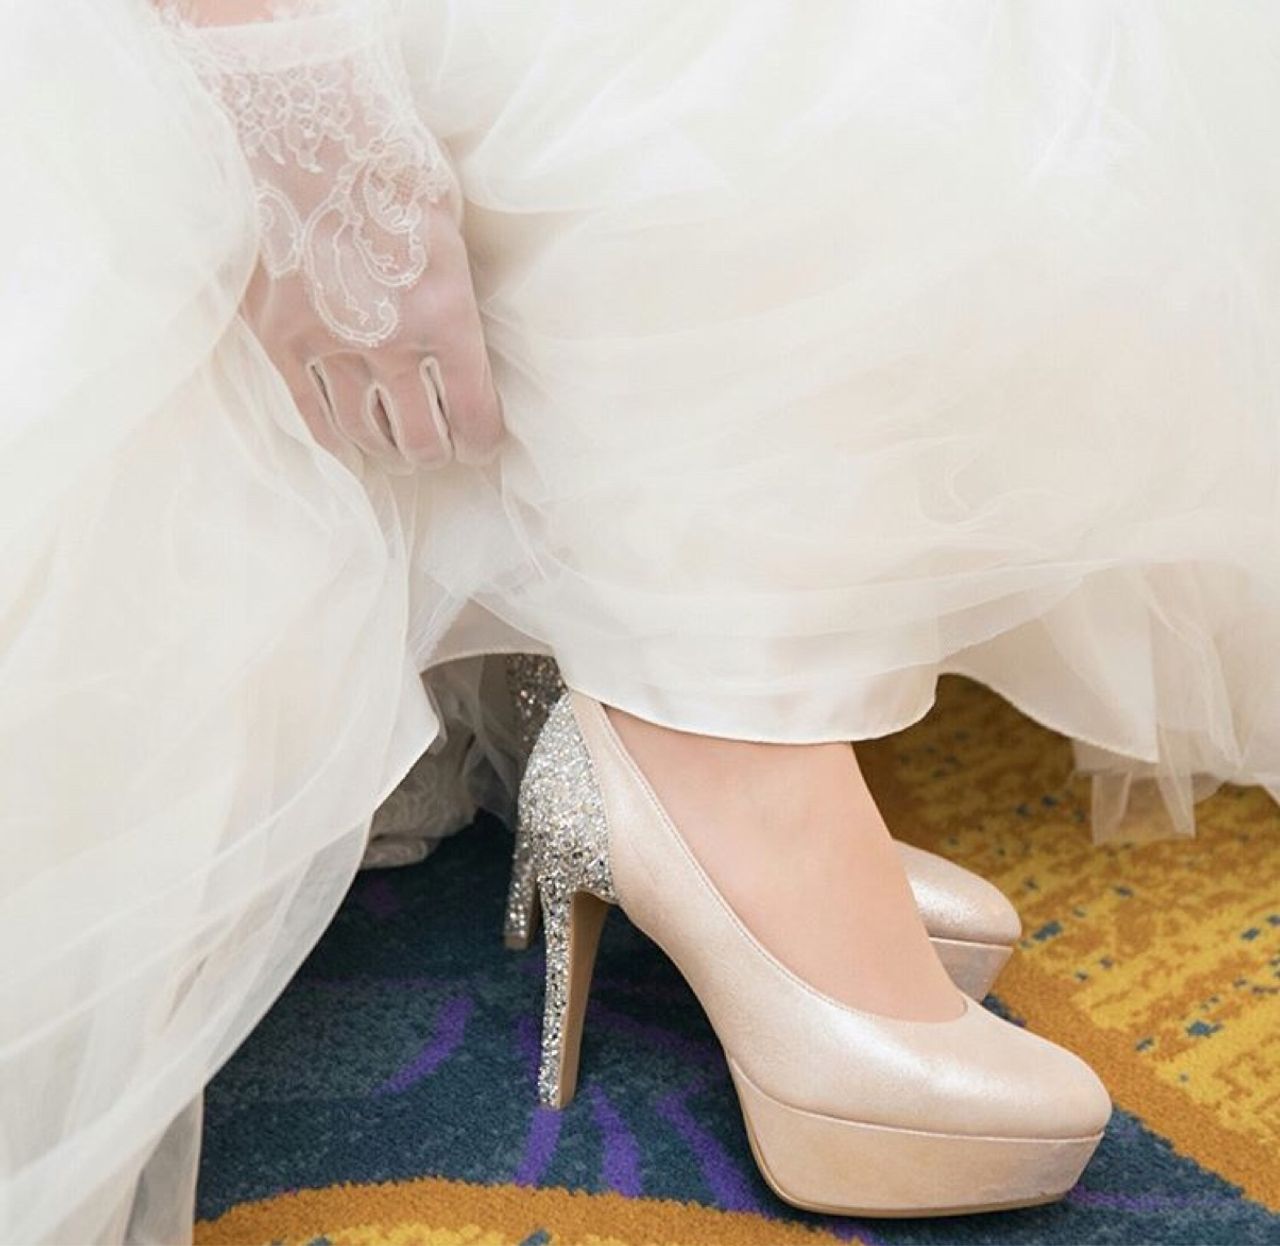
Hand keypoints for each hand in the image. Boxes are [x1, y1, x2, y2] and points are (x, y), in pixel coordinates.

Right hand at [171, 1, 501, 469]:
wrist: (300, 125)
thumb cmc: (387, 163)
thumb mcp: (449, 227)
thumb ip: (454, 292)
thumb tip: (459, 334)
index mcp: (447, 315)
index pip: (474, 417)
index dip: (481, 442)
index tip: (478, 445)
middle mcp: (392, 343)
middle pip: (421, 441)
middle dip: (435, 451)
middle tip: (437, 446)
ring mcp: (330, 344)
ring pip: (366, 436)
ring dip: (387, 448)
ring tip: (394, 444)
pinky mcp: (280, 339)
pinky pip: (311, 415)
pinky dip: (335, 438)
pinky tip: (348, 441)